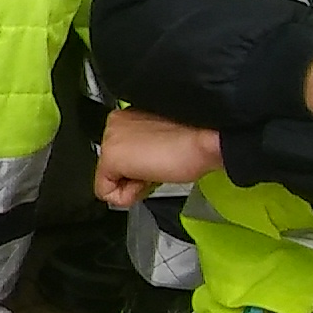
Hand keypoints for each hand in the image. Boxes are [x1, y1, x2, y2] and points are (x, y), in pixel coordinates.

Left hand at [95, 109, 220, 208]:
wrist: (204, 140)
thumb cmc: (194, 142)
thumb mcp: (161, 144)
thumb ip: (143, 150)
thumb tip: (139, 167)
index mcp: (127, 116)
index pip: (122, 157)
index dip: (142, 169)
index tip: (159, 160)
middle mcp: (115, 122)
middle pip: (113, 170)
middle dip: (136, 177)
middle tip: (159, 166)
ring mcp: (111, 138)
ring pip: (110, 181)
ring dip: (136, 184)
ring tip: (157, 169)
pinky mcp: (111, 157)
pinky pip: (108, 193)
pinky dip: (129, 195)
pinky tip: (149, 178)